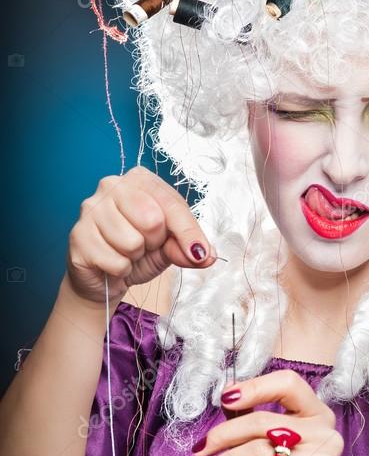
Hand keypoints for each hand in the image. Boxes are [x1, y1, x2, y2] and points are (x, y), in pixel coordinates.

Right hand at [65, 165, 215, 303]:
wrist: (105, 276)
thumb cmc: (139, 251)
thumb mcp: (170, 245)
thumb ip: (187, 246)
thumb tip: (205, 255)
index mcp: (139, 179)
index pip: (171, 203)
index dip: (189, 232)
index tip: (201, 253)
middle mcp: (111, 185)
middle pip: (152, 219)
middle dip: (155, 242)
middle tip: (144, 245)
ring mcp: (90, 209)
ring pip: (131, 242)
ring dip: (135, 257)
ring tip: (127, 252)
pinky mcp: (78, 236)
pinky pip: (115, 261)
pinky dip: (120, 269)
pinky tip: (111, 262)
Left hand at [192, 370, 343, 455]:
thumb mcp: (255, 443)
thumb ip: (246, 414)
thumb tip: (227, 389)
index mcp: (317, 415)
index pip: (288, 384)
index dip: (255, 387)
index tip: (225, 399)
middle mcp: (326, 436)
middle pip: (263, 422)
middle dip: (223, 436)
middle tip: (201, 450)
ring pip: (258, 452)